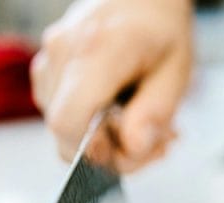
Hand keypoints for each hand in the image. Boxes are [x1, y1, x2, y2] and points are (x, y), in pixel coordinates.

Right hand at [31, 0, 192, 172]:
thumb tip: (133, 149)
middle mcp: (62, 53)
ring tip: (145, 125)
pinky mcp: (47, 67)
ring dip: (104, 139)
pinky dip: (91, 124)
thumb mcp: (176, 71)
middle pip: (63, 131)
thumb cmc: (162, 28)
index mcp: (97, 52)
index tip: (136, 151)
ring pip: (61, 126)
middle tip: (155, 144)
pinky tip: (123, 114)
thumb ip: (154, 113)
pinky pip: (61, 112)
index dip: (97, 152)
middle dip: (111, 151)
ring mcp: (49, 58)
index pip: (69, 122)